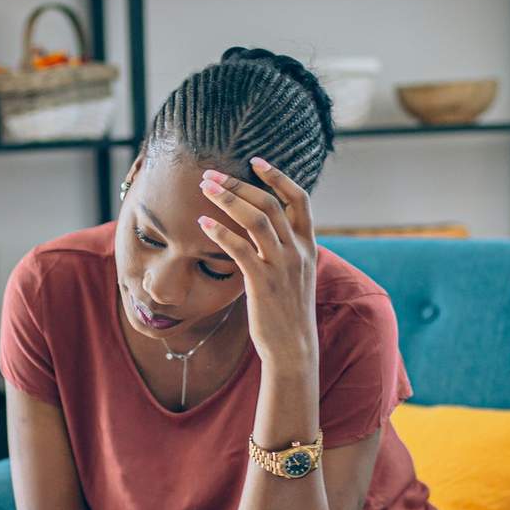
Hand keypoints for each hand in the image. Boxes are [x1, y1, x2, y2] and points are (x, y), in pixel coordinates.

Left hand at [197, 158, 317, 370]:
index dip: (278, 176)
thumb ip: (283, 249)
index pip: (299, 199)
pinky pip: (239, 248)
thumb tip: (262, 229)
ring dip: (227, 199)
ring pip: (256, 219)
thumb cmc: (287, 311)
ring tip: (204, 188)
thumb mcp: (294, 274)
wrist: (293, 347)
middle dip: (238, 184)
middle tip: (212, 174)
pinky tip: (202, 224)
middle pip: (270, 203)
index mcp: (307, 245)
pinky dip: (219, 232)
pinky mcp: (262, 282)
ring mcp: (281, 266)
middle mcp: (297, 251)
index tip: (256, 161)